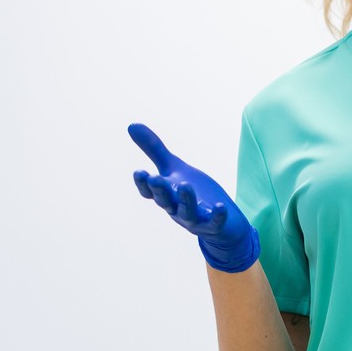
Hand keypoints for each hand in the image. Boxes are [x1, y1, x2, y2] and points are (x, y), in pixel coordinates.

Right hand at [129, 123, 259, 272]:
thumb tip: (131, 125)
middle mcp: (176, 208)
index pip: (149, 191)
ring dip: (185, 200)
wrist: (218, 221)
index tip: (139, 172)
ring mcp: (194, 219)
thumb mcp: (173, 168)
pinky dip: (217, 216)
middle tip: (155, 178)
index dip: (143, 184)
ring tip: (185, 186)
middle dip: (160, 190)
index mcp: (166, 194)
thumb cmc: (192, 192)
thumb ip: (154, 149)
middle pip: (165, 201)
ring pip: (187, 212)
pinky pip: (214, 223)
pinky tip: (220, 206)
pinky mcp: (214, 225)